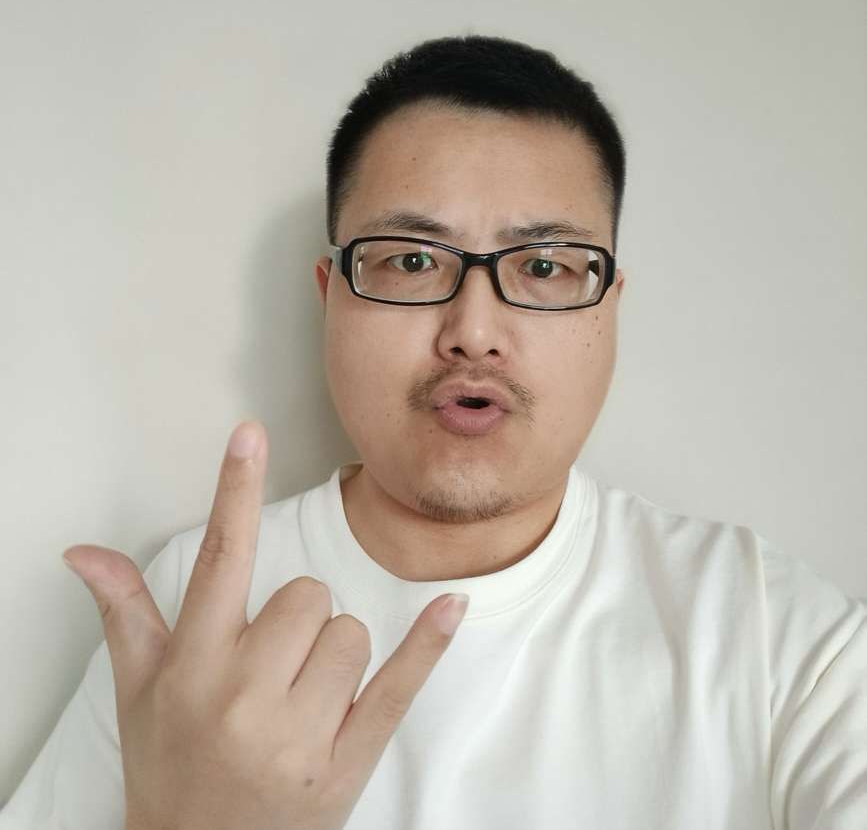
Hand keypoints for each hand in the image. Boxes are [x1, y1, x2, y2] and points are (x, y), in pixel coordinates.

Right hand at [63, 421, 467, 829]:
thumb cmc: (170, 767)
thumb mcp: (138, 692)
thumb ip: (125, 612)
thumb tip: (87, 552)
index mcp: (194, 665)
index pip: (220, 559)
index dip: (235, 490)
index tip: (250, 434)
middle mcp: (244, 694)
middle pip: (309, 596)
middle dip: (297, 621)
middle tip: (272, 667)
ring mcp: (300, 731)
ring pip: (351, 633)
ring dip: (334, 656)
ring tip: (300, 702)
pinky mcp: (347, 760)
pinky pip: (399, 686)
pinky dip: (429, 644)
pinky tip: (452, 606)